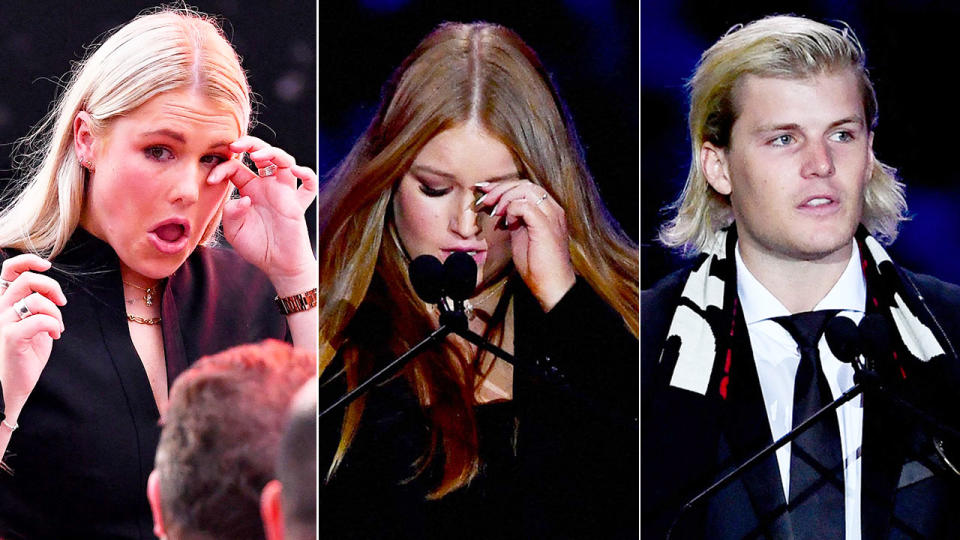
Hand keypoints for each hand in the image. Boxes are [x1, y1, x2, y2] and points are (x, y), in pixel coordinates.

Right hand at [0, 254, 66, 417]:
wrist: (12, 384)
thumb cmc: (25, 353)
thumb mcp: (33, 322)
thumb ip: (36, 303)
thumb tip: (50, 287)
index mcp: (4, 302)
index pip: (9, 269)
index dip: (28, 261)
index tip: (47, 266)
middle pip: (27, 280)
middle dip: (52, 287)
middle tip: (61, 304)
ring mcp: (3, 322)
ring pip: (37, 300)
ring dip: (56, 313)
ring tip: (57, 327)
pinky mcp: (11, 337)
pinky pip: (41, 320)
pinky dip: (55, 325)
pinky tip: (55, 336)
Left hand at [206, 136, 317, 293]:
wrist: (278, 265)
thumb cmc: (256, 247)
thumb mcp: (234, 231)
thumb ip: (232, 213)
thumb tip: (243, 199)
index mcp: (249, 189)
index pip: (236, 167)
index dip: (222, 168)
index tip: (211, 179)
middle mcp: (267, 186)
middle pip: (262, 153)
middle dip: (249, 143)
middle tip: (235, 145)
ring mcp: (283, 192)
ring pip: (284, 161)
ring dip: (271, 152)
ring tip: (257, 155)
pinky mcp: (297, 203)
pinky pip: (309, 184)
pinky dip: (306, 174)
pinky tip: (295, 171)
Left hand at [475, 180, 575, 310]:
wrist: (551, 286)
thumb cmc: (537, 267)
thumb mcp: (522, 237)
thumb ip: (515, 221)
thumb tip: (502, 210)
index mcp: (549, 211)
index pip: (527, 188)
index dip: (505, 187)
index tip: (486, 192)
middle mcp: (553, 210)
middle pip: (526, 184)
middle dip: (501, 189)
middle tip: (485, 200)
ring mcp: (552, 216)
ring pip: (526, 190)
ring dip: (505, 196)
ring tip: (493, 210)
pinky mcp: (545, 226)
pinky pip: (525, 205)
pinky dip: (511, 208)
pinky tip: (504, 221)